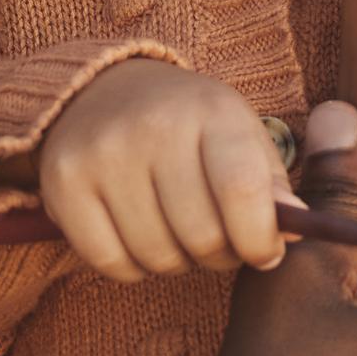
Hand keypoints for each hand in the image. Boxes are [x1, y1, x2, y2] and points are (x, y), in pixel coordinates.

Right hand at [36, 60, 295, 283]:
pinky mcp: (62, 181)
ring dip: (176, 263)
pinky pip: (109, 260)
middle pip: (201, 235)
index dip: (260, 240)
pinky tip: (139, 239)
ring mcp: (102, 153)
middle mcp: (152, 127)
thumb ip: (274, 184)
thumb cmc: (188, 125)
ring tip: (177, 235)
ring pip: (157, 256)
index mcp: (211, 110)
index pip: (242, 191)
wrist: (103, 89)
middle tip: (217, 243)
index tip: (264, 252)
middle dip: (219, 256)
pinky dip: (132, 266)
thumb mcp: (241, 134)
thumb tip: (294, 233)